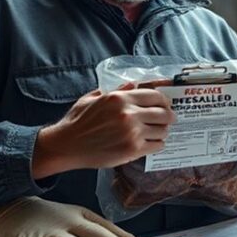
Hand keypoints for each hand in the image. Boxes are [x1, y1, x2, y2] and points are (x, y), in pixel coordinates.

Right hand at [32, 86, 176, 178]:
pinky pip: (156, 146)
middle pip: (164, 113)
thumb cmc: (78, 121)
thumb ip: (117, 91)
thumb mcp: (95, 98)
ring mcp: (132, 133)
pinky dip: (157, 144)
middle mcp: (128, 114)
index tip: (166, 105)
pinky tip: (152, 143)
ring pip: (162, 130)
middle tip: (169, 119)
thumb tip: (134, 85)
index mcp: (120, 98)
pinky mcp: (132, 150)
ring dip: (163, 131)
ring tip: (159, 132)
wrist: (67, 145)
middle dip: (169, 116)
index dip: (164, 101)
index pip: (155, 96)